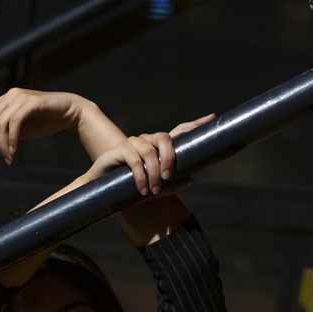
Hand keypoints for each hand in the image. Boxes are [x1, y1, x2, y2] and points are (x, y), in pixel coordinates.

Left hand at [0, 88, 84, 163]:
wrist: (69, 113)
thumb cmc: (45, 122)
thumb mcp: (19, 132)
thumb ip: (2, 135)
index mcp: (6, 100)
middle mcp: (11, 96)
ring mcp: (21, 97)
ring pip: (0, 122)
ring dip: (2, 144)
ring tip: (8, 158)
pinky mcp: (32, 102)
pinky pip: (15, 122)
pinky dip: (12, 138)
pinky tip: (15, 151)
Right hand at [87, 114, 214, 195]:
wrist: (101, 192)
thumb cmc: (129, 189)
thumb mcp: (153, 191)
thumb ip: (171, 186)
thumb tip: (192, 179)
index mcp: (158, 148)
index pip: (178, 132)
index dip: (194, 125)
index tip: (211, 118)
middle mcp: (147, 141)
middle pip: (165, 138)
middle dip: (170, 157)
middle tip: (167, 177)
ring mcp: (134, 143)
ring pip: (150, 152)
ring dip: (153, 173)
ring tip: (152, 190)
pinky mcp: (120, 150)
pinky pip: (135, 160)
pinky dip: (140, 176)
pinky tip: (141, 190)